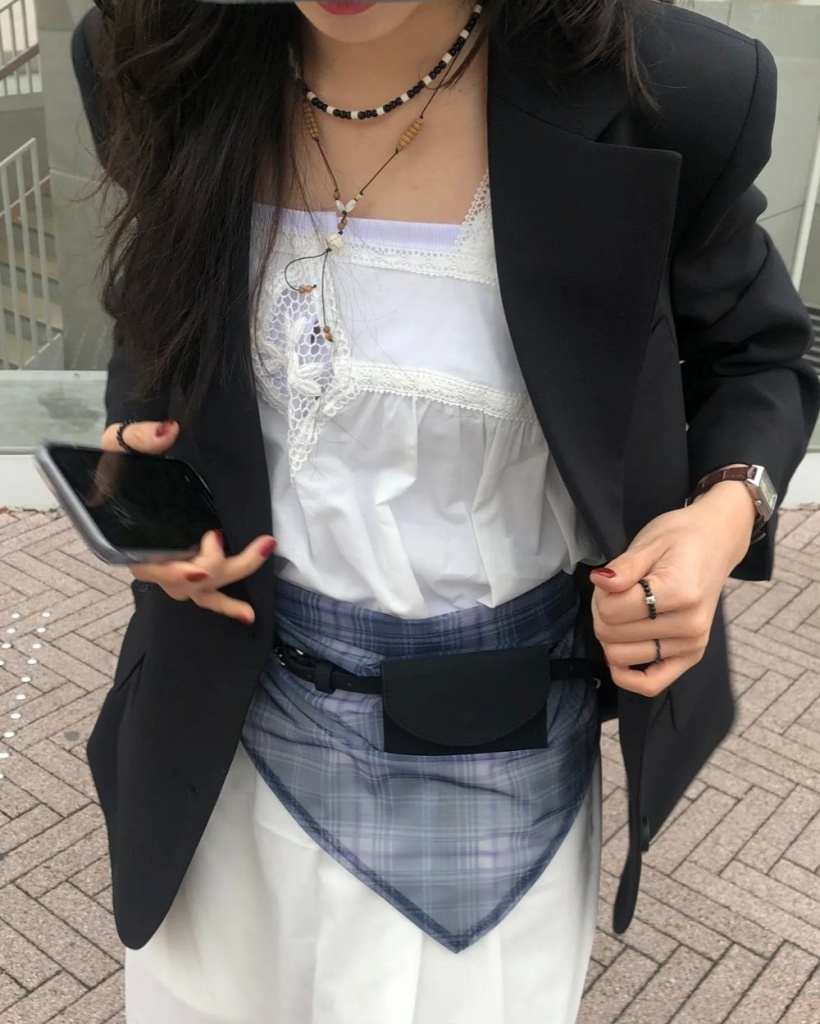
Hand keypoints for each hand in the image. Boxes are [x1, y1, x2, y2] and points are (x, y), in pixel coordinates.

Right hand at [102, 420, 275, 623]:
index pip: (152, 565)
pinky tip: (248, 615)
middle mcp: (149, 561)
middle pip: (186, 579)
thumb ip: (140, 439)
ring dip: (231, 584)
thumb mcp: (118, 444)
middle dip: (220, 564)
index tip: (212, 536)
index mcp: (127, 539)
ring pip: (200, 590)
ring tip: (260, 558)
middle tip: (252, 543)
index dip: (179, 564)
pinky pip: (204, 596)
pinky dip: (225, 607)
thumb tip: (168, 432)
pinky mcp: (185, 570)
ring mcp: (169, 570)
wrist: (118, 473)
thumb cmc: (115, 463)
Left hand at [589, 484, 755, 696]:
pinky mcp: (691, 656)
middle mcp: (689, 625)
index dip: (601, 593)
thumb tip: (600, 582)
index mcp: (680, 593)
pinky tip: (621, 654)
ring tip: (625, 610)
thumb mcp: (649, 543)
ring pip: (620, 657)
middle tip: (616, 591)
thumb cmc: (681, 539)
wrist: (716, 543)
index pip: (612, 611)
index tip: (611, 579)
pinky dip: (628, 675)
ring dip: (611, 635)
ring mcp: (692, 644)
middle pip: (611, 635)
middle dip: (602, 611)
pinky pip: (651, 684)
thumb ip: (624, 568)